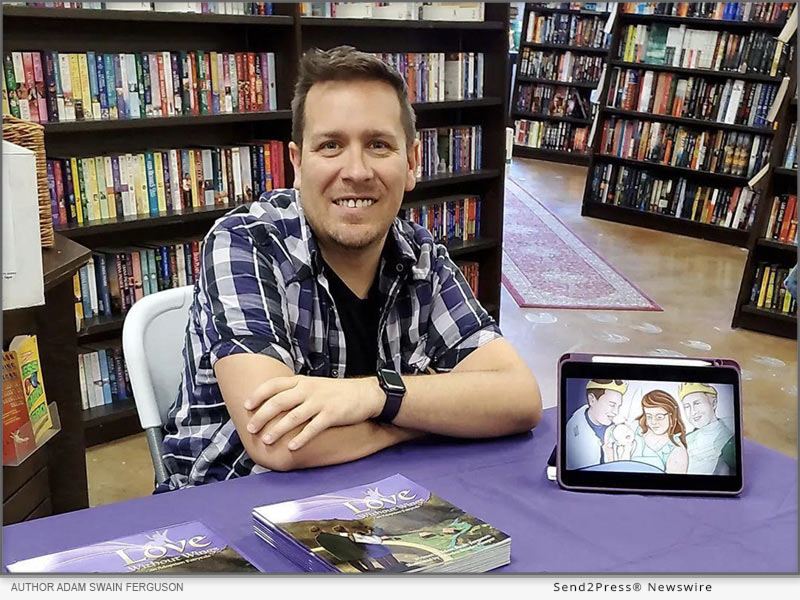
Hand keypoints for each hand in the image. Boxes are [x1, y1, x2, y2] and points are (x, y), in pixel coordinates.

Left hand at [243, 375, 384, 449]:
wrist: (366, 393)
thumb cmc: (337, 392)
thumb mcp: (314, 385)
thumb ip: (296, 391)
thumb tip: (273, 404)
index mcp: (302, 381)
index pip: (274, 385)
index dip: (258, 395)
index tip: (246, 406)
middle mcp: (309, 390)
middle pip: (279, 401)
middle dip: (262, 415)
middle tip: (251, 429)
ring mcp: (320, 402)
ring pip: (293, 416)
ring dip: (277, 429)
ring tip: (266, 440)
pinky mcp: (332, 415)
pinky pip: (313, 428)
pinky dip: (301, 438)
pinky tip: (291, 447)